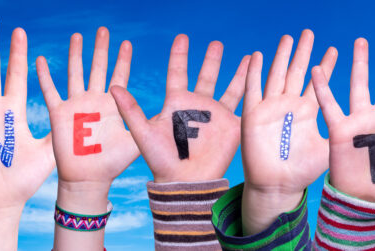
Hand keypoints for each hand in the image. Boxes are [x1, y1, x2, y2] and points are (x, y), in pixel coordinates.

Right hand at [36, 27, 138, 250]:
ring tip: (77, 36)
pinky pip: (50, 91)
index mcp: (112, 105)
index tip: (126, 42)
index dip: (122, 60)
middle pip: (97, 68)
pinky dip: (44, 76)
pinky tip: (40, 59)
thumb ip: (146, 121)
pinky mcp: (59, 114)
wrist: (88, 180)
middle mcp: (94, 101)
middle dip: (100, 49)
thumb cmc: (112, 163)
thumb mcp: (135, 139)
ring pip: (75, 73)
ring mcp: (76, 105)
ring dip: (75, 55)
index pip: (119, 76)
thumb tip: (171, 111)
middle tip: (103, 30)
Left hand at [111, 34, 248, 182]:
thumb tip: (113, 87)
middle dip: (212, 60)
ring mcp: (216, 116)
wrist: (186, 183)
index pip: (178, 72)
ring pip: (230, 88)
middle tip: (217, 42)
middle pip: (206, 76)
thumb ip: (131, 109)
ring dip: (239, 72)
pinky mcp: (231, 127)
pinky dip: (253, 90)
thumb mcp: (143, 133)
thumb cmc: (161, 160)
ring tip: (250, 56)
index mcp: (176, 103)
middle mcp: (197, 106)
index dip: (179, 55)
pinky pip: (244, 105)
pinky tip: (261, 78)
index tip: (183, 37)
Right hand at [239, 30, 333, 234]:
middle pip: (297, 72)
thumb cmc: (302, 172)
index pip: (318, 83)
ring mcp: (271, 108)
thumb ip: (343, 134)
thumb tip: (373, 129)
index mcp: (307, 112)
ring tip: (287, 38)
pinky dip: (253, 73)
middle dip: (304, 52)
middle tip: (309, 32)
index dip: (326, 66)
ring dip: (280, 56)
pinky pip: (253, 89)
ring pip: (276, 75)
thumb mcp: (329, 148)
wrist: (277, 185)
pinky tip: (256, 56)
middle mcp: (289, 106)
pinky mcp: (254, 115)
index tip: (335, 49)